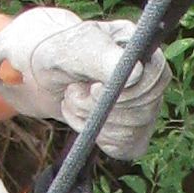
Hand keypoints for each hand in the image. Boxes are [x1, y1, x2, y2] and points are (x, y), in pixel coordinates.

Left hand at [0, 6, 167, 160]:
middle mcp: (147, 74)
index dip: (126, 91)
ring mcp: (143, 103)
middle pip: (145, 108)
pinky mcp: (132, 128)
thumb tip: (137, 73)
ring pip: (133, 129)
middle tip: (73, 92)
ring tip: (73, 100)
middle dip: (100, 107)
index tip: (93, 89)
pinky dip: (99, 138)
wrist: (36, 74)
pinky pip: (127, 146)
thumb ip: (101, 57)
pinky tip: (83, 119)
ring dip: (93, 121)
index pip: (157, 76)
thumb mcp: (69, 49)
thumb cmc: (52, 53)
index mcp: (137, 46)